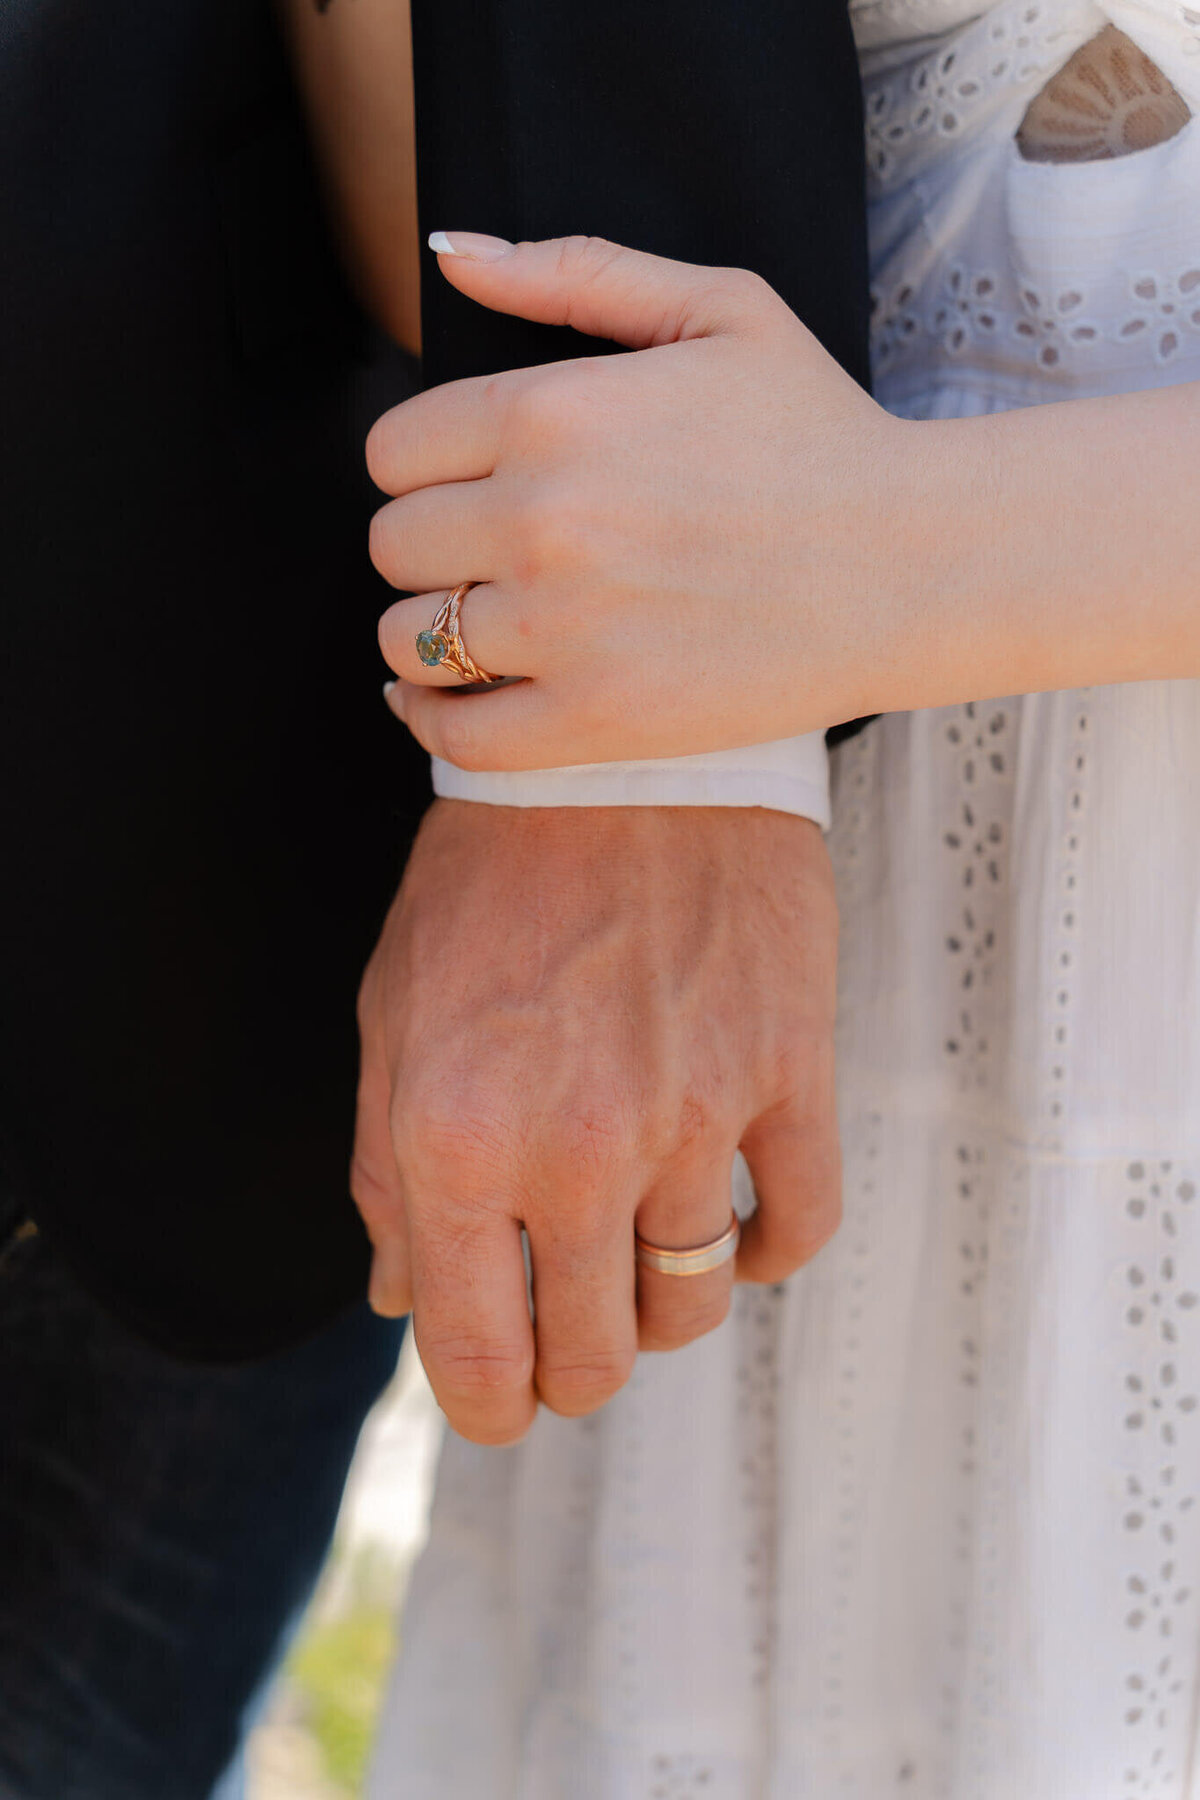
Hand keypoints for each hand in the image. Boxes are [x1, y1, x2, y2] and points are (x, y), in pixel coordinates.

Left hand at [351, 799, 839, 1444]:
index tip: (502, 1404)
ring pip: (690, 1305)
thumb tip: (399, 1302)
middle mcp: (572, 1146)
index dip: (489, 1407)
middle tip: (565, 1333)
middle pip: (593, 1354)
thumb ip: (385, 1171)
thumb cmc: (486, 884)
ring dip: (657, 1310)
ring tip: (635, 1263)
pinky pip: (796, 1229)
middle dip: (570, 1368)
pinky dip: (761, 1254)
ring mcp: (692, 1114)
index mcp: (454, 1138)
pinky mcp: (785, 1072)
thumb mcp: (393, 1015)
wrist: (611, 756)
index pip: (477, 1355)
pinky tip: (728, 1225)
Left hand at [367, 231, 909, 773]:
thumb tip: (450, 251)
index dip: (423, 470)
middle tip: (488, 554)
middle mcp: (542, 518)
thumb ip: (573, 273)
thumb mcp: (718, 310)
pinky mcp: (596, 720)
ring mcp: (565, 629)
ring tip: (479, 623)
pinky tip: (444, 696)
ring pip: (407, 637)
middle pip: (394, 544)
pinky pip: (454, 733)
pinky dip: (431, 717)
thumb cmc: (819, 434)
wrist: (912, 565)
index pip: (393, 452)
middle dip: (431, 546)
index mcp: (554, 410)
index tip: (468, 486)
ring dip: (427, 631)